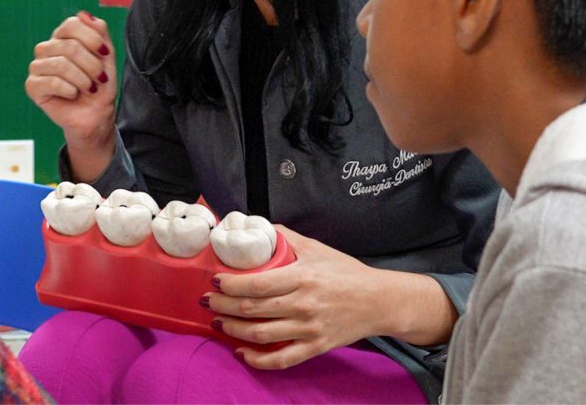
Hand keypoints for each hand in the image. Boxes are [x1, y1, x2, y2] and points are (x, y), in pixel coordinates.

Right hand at [25, 11, 117, 176]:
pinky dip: (69, 90)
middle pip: (70, 46)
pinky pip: (51, 81)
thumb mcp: (106, 57)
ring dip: (82, 80)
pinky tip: (73, 95)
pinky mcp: (32, 85)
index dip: (92, 39)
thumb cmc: (100, 85)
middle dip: (91, 65)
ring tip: (88, 89)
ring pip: (61, 64)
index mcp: (63, 37)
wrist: (96, 115)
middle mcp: (48, 48)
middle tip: (100, 79)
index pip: (72, 24)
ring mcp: (38, 66)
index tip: (106, 54)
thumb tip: (84, 14)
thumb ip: (99, 32)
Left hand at [204, 226, 455, 369]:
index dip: (231, 284)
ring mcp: (309, 329)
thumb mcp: (318, 248)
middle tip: (207, 300)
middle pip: (253, 309)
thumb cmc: (346, 272)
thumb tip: (259, 226)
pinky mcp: (315, 347)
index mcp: (303, 277)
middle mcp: (304, 305)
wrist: (378, 301)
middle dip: (223, 306)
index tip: (214, 280)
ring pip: (261, 334)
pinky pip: (282, 359)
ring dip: (233, 330)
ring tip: (218, 322)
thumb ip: (288, 237)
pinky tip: (242, 353)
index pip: (258, 284)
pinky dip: (258, 360)